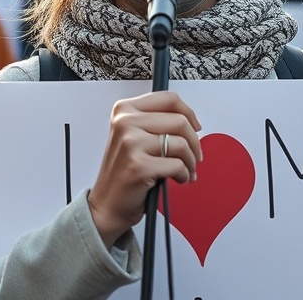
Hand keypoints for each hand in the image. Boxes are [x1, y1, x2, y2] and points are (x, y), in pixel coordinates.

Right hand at [87, 91, 202, 247]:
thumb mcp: (134, 136)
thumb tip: (189, 120)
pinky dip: (184, 175)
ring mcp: (130, 143)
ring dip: (190, 161)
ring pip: (181, 144)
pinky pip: (177, 165)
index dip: (189, 113)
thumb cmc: (124, 171)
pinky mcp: (139, 166)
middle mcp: (125, 122)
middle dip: (195, 142)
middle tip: (195, 156)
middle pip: (180, 121)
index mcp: (125, 109)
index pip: (168, 99)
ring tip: (186, 169)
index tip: (195, 127)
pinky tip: (177, 179)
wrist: (106, 204)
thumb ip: (156, 121)